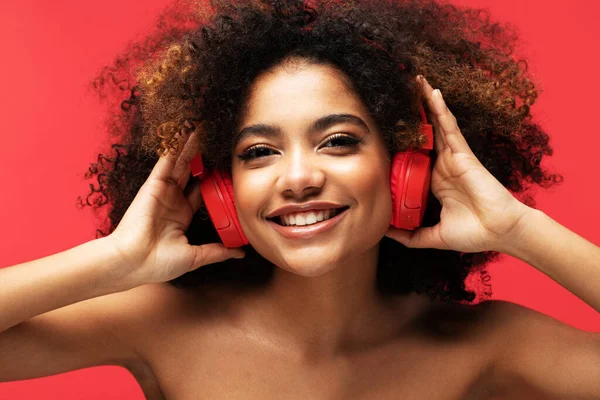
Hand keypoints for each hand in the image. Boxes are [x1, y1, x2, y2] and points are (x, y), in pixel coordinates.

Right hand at [106, 124, 244, 286]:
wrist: (134, 263)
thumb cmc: (158, 263)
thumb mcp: (196, 256)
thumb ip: (218, 251)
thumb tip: (240, 252)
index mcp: (182, 214)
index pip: (202, 190)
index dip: (213, 177)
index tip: (226, 166)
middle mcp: (173, 199)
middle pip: (192, 170)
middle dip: (202, 154)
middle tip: (215, 136)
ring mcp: (163, 190)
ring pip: (181, 162)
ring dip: (191, 144)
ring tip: (202, 125)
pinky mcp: (153, 184)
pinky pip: (166, 161)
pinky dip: (175, 146)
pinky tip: (184, 132)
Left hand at [385, 76, 530, 252]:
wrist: (499, 232)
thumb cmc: (472, 233)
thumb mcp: (431, 236)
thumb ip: (409, 235)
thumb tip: (384, 233)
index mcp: (435, 182)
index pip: (413, 157)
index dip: (401, 142)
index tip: (383, 129)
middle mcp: (442, 166)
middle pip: (423, 134)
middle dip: (412, 114)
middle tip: (396, 92)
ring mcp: (453, 157)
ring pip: (435, 124)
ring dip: (424, 103)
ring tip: (414, 80)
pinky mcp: (462, 154)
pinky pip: (449, 127)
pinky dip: (440, 110)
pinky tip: (432, 93)